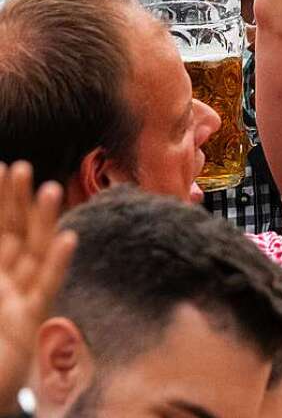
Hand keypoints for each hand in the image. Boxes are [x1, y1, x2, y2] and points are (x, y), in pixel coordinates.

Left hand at [0, 162, 75, 412]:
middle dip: (18, 201)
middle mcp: (7, 282)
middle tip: (22, 168)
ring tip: (50, 189)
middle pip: (16, 234)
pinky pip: (48, 287)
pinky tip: (67, 239)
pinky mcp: (31, 322)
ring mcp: (22, 300)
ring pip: (37, 253)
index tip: (2, 167)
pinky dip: (58, 262)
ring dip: (44, 221)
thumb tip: (0, 238)